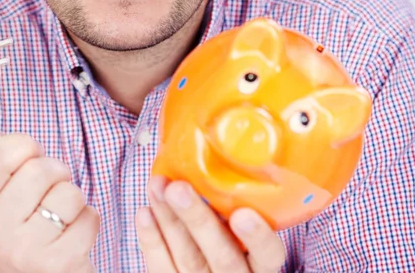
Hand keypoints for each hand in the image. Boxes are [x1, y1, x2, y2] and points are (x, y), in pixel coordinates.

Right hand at [0, 133, 98, 272]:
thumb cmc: (24, 230)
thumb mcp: (0, 202)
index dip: (22, 145)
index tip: (31, 153)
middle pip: (37, 170)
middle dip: (56, 171)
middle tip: (51, 188)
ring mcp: (23, 251)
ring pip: (67, 192)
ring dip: (73, 197)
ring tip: (61, 214)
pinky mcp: (56, 264)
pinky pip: (89, 216)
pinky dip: (88, 219)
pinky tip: (72, 233)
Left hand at [136, 176, 285, 272]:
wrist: (211, 272)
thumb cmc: (231, 243)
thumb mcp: (245, 232)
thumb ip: (237, 206)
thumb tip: (213, 152)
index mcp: (261, 265)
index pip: (269, 254)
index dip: (258, 237)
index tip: (242, 214)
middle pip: (222, 256)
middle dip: (198, 220)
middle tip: (178, 188)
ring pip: (189, 259)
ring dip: (169, 220)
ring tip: (156, 185)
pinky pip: (162, 270)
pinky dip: (151, 241)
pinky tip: (145, 213)